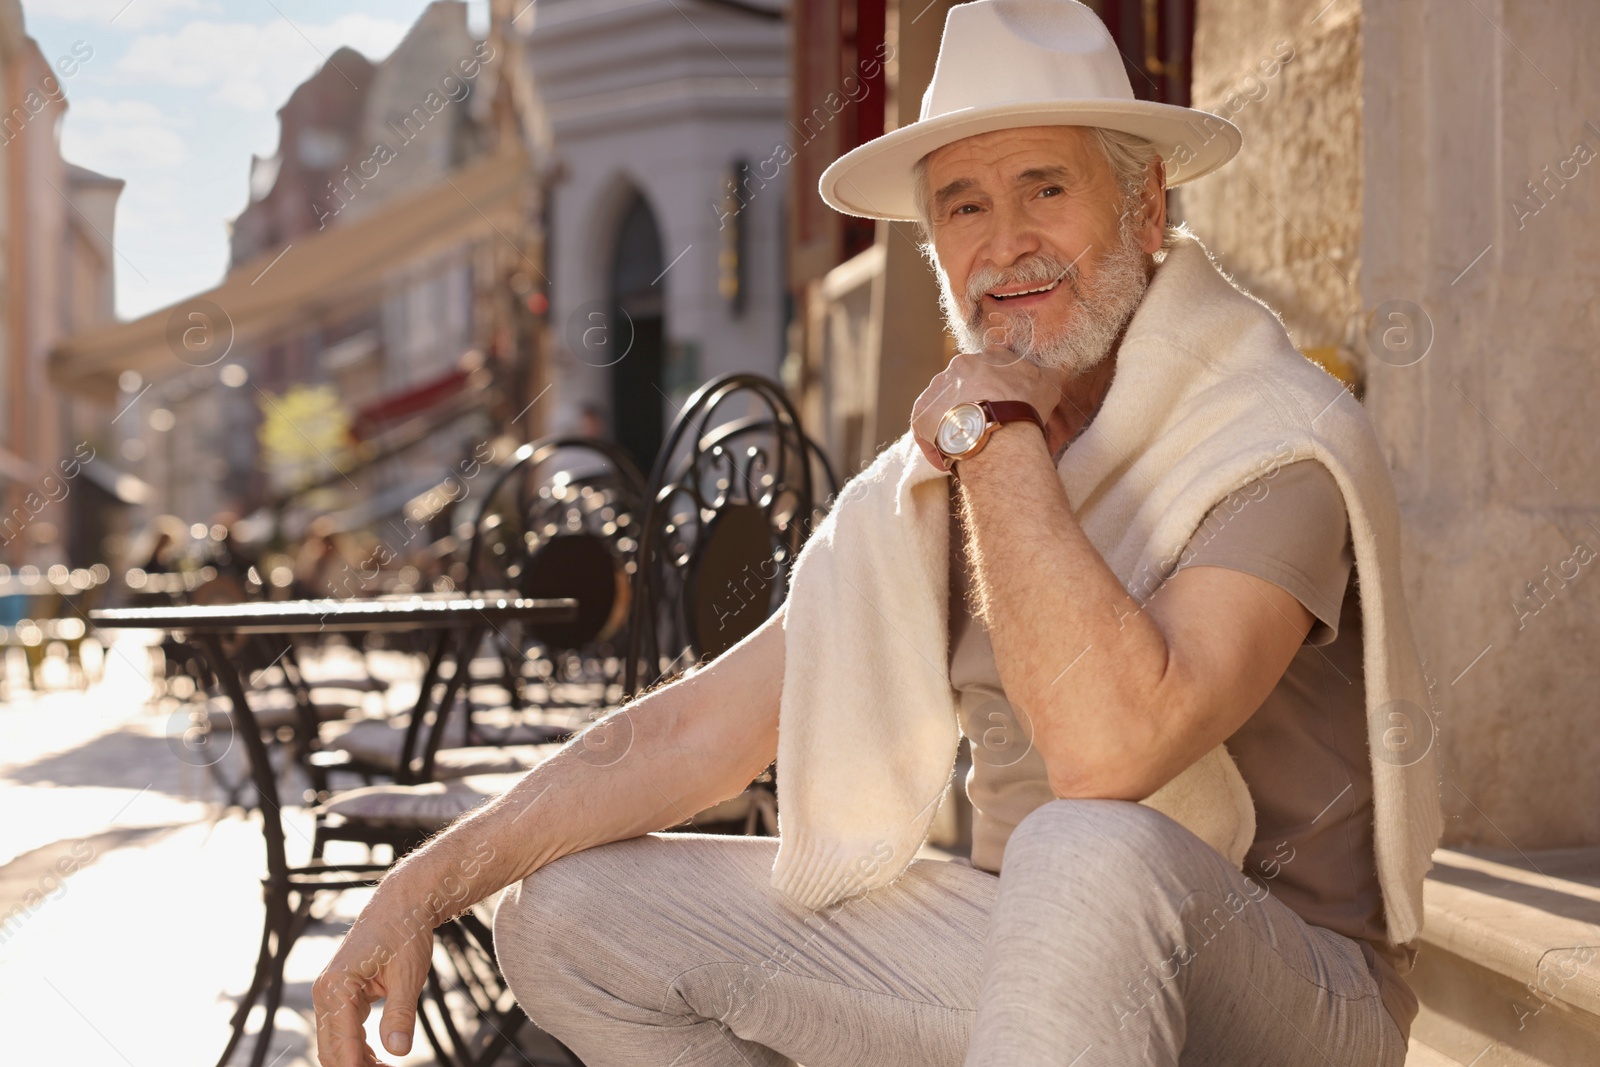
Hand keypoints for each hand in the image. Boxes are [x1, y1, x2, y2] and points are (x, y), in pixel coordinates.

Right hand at [313, 896, 434, 1065]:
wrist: (404, 903)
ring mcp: (331, 993)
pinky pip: (344, 1030)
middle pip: (332, 1049)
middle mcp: (325, 992)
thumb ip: (401, 1015)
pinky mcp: (342, 993)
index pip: (341, 1045)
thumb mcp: (408, 975)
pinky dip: (359, 1048)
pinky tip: (378, 1060)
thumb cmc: (405, 931)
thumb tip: (398, 1051)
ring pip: (336, 1043)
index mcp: (335, 987)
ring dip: (357, 1062)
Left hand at [910, 347, 1071, 469]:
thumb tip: (1060, 367)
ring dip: (952, 425)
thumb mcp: (1048, 384)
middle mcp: (956, 367)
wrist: (998, 431)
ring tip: (969, 447)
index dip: (993, 390)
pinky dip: (937, 446)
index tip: (999, 407)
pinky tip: (952, 460)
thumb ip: (1050, 372)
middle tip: (984, 430)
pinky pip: (926, 432)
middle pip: (962, 388)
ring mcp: (936, 390)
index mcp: (985, 356)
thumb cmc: (1026, 407)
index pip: (986, 369)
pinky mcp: (920, 415)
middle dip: (970, 407)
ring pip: (942, 408)